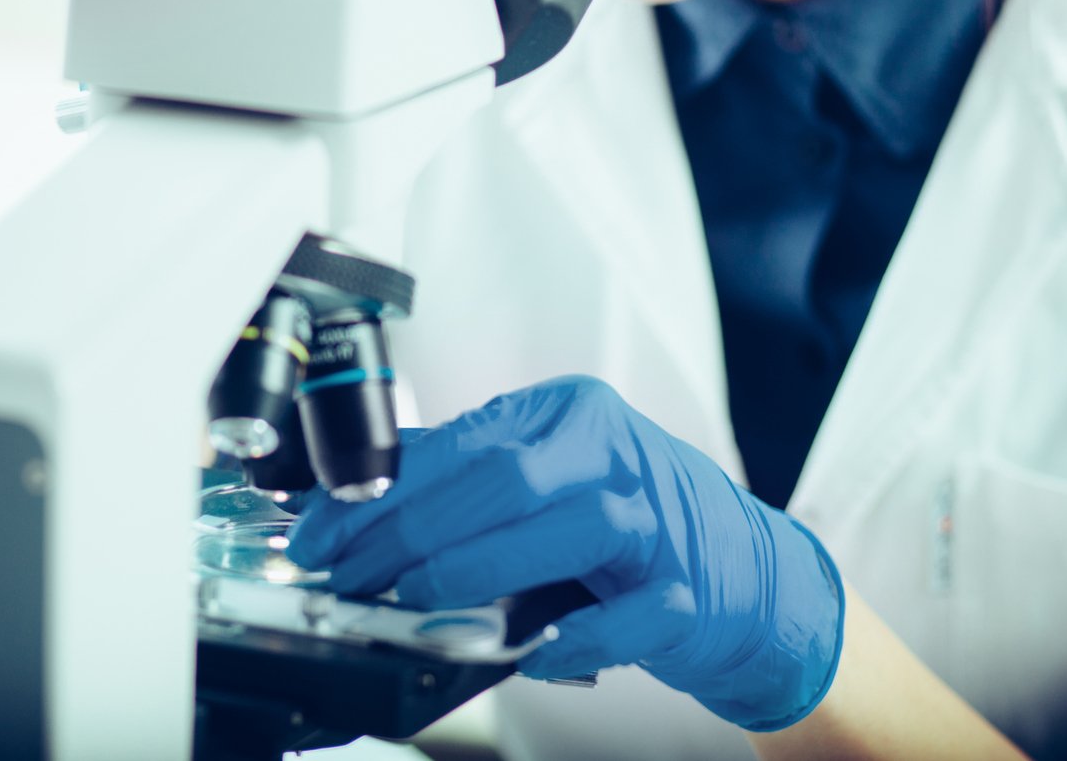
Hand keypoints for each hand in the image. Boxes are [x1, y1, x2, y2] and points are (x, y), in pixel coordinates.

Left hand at [285, 375, 844, 732]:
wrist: (745, 574)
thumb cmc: (627, 523)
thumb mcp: (544, 481)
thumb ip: (460, 484)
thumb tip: (351, 501)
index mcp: (568, 416)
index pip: (459, 443)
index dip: (379, 490)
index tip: (321, 531)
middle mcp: (615, 454)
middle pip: (504, 476)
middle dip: (411, 528)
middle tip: (352, 573)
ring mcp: (657, 523)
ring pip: (569, 527)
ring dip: (482, 565)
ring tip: (418, 597)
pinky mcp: (689, 594)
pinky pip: (633, 614)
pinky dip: (580, 635)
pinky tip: (531, 651)